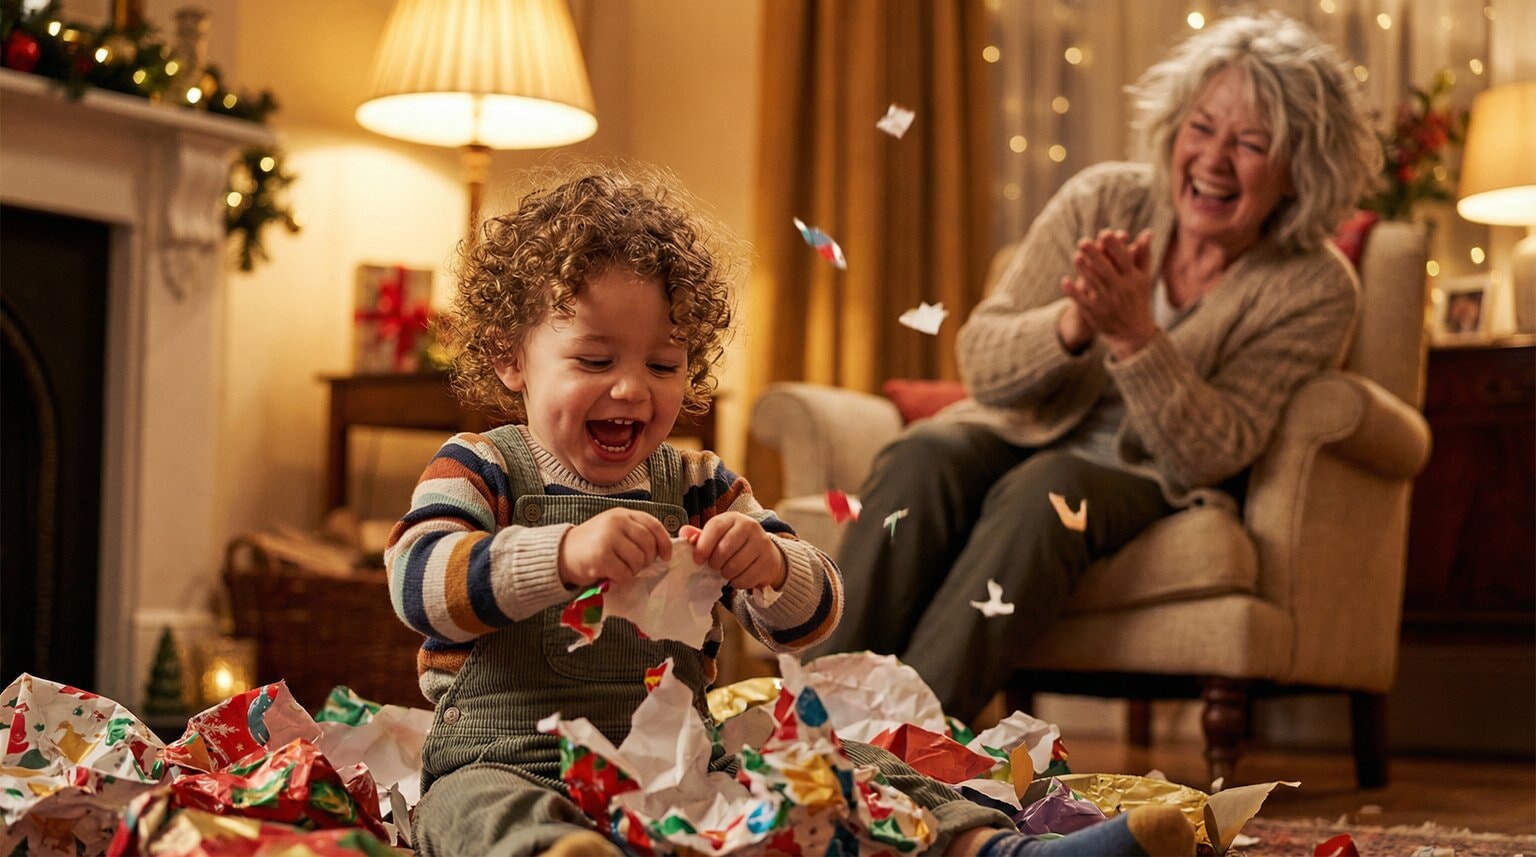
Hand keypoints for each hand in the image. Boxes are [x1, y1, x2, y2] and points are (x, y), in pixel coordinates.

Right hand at [558, 508, 671, 588]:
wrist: (561, 553)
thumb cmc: (592, 544)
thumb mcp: (614, 529)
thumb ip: (635, 533)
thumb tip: (662, 549)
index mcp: (622, 514)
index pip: (654, 525)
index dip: (664, 543)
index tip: (666, 557)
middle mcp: (616, 522)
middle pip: (648, 545)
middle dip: (646, 560)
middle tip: (634, 566)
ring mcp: (608, 538)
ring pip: (638, 560)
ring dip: (633, 571)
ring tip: (620, 569)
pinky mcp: (601, 557)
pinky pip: (625, 573)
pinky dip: (622, 579)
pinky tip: (612, 575)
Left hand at [680, 514, 787, 591]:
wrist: (765, 552)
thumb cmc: (734, 543)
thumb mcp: (717, 536)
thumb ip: (699, 536)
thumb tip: (684, 533)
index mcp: (733, 518)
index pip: (715, 528)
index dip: (703, 546)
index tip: (697, 560)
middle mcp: (750, 526)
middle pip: (724, 550)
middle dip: (715, 563)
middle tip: (714, 566)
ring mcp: (762, 543)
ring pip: (735, 566)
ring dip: (726, 574)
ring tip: (726, 571)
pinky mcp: (769, 561)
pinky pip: (746, 578)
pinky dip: (738, 582)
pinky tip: (738, 576)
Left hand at [1062, 228, 1156, 358]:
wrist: (1134, 333)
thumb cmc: (1138, 299)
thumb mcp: (1144, 279)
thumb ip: (1143, 255)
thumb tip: (1146, 232)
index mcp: (1134, 279)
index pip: (1124, 259)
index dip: (1115, 246)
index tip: (1106, 233)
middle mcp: (1122, 290)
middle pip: (1106, 270)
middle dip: (1095, 255)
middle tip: (1083, 241)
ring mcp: (1108, 303)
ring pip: (1093, 284)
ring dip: (1083, 270)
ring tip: (1076, 256)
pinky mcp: (1096, 314)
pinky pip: (1082, 301)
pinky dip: (1073, 292)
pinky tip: (1065, 281)